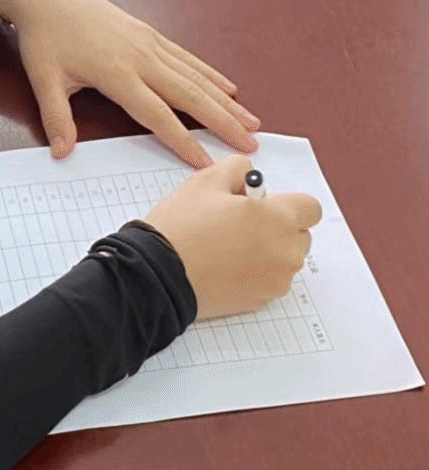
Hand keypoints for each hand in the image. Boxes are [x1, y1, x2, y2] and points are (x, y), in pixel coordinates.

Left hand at [0, 0, 258, 169]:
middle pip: (190, 95)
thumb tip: (62, 153)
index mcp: (116, 73)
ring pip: (195, 77)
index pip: (156, 114)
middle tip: (251, 145)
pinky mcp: (149, 34)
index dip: (182, 140)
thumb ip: (56, 118)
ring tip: (252, 122)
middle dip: (223, 122)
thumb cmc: (44, 35)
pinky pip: (187, 58)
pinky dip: (211, 74)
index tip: (206, 162)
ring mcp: (149, 43)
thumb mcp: (43, 79)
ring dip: (226, 101)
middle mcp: (141, 57)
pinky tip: (228, 87)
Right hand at [145, 155, 322, 319]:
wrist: (159, 274)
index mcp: (279, 217)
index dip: (286, 203)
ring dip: (268, 250)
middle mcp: (286, 251)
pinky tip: (225, 266)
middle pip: (301, 235)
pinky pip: (270, 280)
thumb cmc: (183, 227)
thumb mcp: (205, 181)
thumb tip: (248, 178)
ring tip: (228, 246)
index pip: (310, 208)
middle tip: (240, 223)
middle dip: (278, 227)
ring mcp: (276, 280)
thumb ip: (237, 168)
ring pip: (285, 259)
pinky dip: (256, 272)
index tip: (262, 204)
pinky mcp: (261, 300)